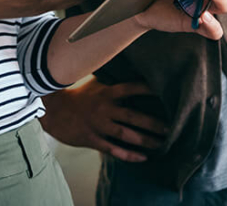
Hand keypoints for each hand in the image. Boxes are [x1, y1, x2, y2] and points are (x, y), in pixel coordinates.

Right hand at [41, 78, 167, 161]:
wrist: (54, 111)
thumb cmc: (80, 95)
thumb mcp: (97, 84)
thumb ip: (115, 81)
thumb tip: (135, 69)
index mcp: (107, 92)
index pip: (132, 88)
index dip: (149, 89)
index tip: (167, 92)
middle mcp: (104, 108)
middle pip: (133, 117)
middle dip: (154, 124)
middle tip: (172, 128)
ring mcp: (98, 125)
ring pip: (126, 135)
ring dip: (146, 140)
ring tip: (162, 144)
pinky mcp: (92, 139)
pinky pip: (113, 149)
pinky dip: (129, 155)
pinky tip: (143, 157)